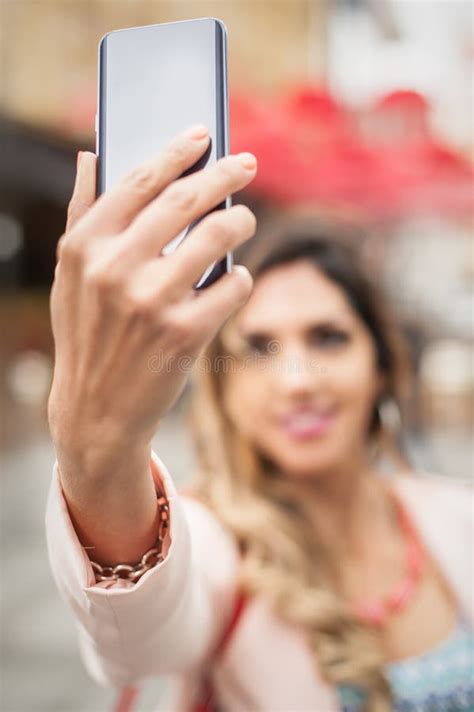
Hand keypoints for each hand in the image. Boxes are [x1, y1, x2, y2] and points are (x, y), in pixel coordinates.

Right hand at [48, 126, 256, 478]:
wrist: (96, 409)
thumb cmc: (86, 334)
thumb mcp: (69, 275)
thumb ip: (81, 213)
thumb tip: (89, 155)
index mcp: (85, 246)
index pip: (139, 179)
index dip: (177, 151)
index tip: (204, 134)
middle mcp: (116, 269)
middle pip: (186, 200)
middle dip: (226, 174)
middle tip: (247, 165)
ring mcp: (153, 302)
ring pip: (219, 236)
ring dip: (241, 221)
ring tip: (244, 220)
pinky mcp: (186, 334)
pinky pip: (234, 287)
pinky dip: (241, 279)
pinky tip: (234, 281)